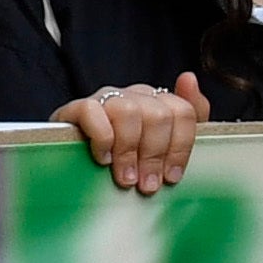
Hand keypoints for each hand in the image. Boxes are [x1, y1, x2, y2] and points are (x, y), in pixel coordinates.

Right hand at [61, 75, 208, 195]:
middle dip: (154, 154)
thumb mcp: (162, 149)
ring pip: (128, 111)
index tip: (171, 177)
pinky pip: (93, 111)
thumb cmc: (124, 160)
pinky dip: (101, 139)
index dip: (181, 147)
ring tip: (125, 178)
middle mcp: (134, 95)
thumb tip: (188, 77)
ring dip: (128, 150)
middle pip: (158, 114)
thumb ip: (186, 121)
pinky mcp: (77, 107)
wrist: (74, 164)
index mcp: (159, 103)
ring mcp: (106, 98)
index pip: (183, 111)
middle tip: (146, 184)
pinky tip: (102, 158)